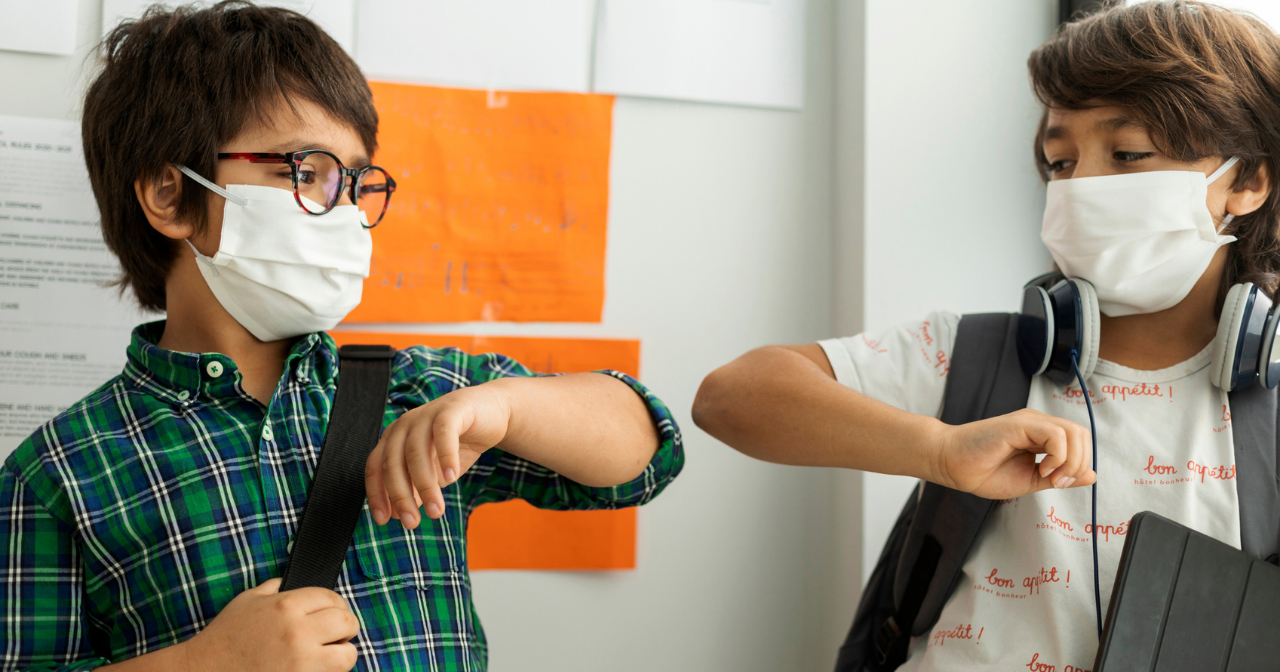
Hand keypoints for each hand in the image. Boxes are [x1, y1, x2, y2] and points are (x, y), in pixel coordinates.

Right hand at [181, 578, 357, 671]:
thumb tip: (293, 582)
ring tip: (330, 654)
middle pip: (347, 622)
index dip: (336, 605)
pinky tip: (316, 668)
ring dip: (342, 654)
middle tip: (337, 633)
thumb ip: (276, 588)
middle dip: (346, 627)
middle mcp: (298, 631)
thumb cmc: (224, 637)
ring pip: (347, 655)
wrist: (204, 671)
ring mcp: (301, 661)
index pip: (332, 597)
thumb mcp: (248, 600)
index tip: (333, 613)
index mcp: (286, 605)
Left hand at [365, 383, 511, 528]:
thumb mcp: (434, 472)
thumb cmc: (458, 443)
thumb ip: (415, 489)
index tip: (384, 520)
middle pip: (393, 463)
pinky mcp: (452, 409)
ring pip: (416, 452)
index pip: (376, 468)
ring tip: (437, 510)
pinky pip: (443, 433)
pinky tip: (452, 477)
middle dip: (401, 496)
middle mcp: (405, 425)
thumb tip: (396, 515)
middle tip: (412, 523)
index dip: (377, 495)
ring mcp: (426, 414)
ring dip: (425, 485)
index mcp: (394, 438)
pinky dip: (445, 456)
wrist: (492, 414)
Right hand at [932, 408, 1096, 499]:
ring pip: (1074, 433)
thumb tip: (1091, 475)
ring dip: (1070, 462)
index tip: (1058, 484)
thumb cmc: (982, 472)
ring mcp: (1029, 421)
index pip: (1079, 441)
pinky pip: (1056, 435)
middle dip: (1078, 464)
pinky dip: (1057, 456)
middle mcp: (1038, 424)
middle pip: (1082, 435)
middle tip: (1056, 482)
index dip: (1078, 465)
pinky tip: (1041, 469)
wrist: (951, 465)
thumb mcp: (1030, 480)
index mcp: (1040, 435)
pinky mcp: (1019, 424)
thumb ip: (1059, 476)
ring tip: (1049, 476)